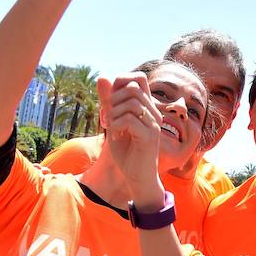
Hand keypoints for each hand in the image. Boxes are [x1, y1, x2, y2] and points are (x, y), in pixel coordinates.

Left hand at [97, 73, 164, 205]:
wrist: (137, 178)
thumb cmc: (127, 152)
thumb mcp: (113, 122)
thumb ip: (109, 102)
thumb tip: (102, 77)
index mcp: (147, 107)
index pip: (138, 78)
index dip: (121, 81)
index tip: (110, 101)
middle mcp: (153, 112)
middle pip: (132, 88)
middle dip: (113, 99)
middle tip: (108, 116)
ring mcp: (154, 124)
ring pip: (131, 103)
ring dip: (114, 114)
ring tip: (112, 128)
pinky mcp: (150, 137)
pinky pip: (129, 120)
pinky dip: (116, 126)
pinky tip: (115, 136)